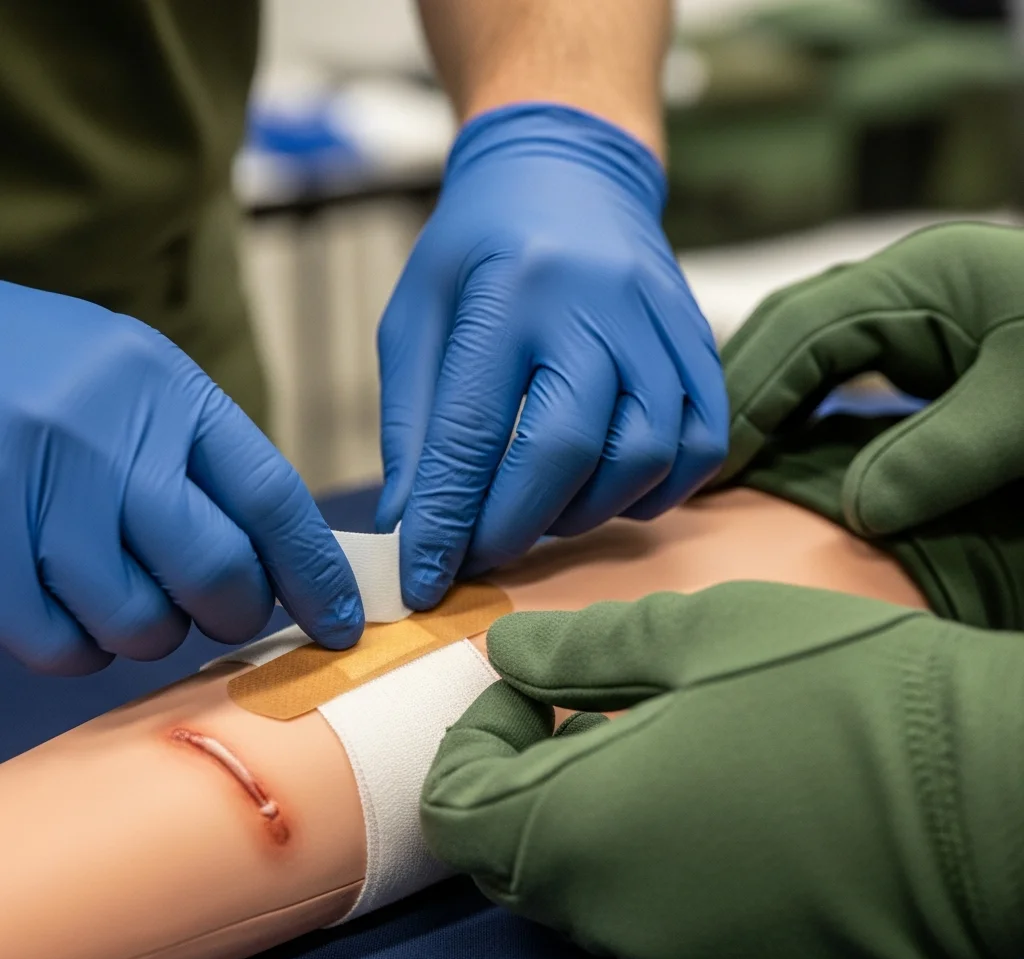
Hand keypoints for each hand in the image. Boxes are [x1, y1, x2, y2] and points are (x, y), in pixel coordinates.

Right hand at [0, 281, 361, 674]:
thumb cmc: (37, 373)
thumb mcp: (133, 381)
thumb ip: (200, 457)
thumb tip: (276, 565)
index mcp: (165, 389)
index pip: (271, 498)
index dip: (316, 574)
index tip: (340, 622)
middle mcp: (106, 435)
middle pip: (215, 570)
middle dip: (235, 612)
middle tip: (224, 609)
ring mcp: (34, 489)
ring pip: (138, 620)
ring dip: (152, 633)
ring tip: (132, 595)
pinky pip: (58, 643)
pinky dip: (80, 648)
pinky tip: (73, 610)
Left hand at [376, 104, 726, 608]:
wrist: (569, 174)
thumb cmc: (477, 251)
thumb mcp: (417, 320)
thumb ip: (414, 425)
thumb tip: (411, 528)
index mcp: (509, 289)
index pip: (473, 429)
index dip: (447, 519)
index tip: (426, 578)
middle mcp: (595, 302)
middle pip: (568, 449)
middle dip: (517, 526)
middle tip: (482, 551)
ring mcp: (661, 321)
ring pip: (643, 455)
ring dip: (585, 510)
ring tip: (541, 509)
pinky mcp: (700, 341)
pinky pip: (701, 444)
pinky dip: (656, 490)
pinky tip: (607, 487)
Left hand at [422, 584, 1023, 958]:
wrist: (991, 791)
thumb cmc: (836, 689)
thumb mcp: (695, 632)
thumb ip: (578, 649)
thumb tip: (505, 652)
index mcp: (584, 827)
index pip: (455, 809)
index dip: (476, 738)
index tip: (536, 689)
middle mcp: (615, 916)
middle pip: (510, 854)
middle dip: (526, 773)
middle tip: (592, 705)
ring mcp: (679, 958)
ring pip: (578, 889)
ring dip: (585, 813)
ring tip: (657, 741)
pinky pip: (649, 920)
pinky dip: (644, 860)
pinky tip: (710, 800)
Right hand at [714, 222, 1023, 535]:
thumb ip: (947, 456)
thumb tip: (859, 512)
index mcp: (919, 280)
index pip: (799, 334)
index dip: (748, 401)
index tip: (712, 469)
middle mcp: (905, 283)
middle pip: (787, 330)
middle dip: (740, 397)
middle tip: (701, 470)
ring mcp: (915, 305)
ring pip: (807, 345)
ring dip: (765, 402)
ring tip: (729, 464)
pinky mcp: (928, 336)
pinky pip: (840, 365)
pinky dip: (804, 406)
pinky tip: (789, 448)